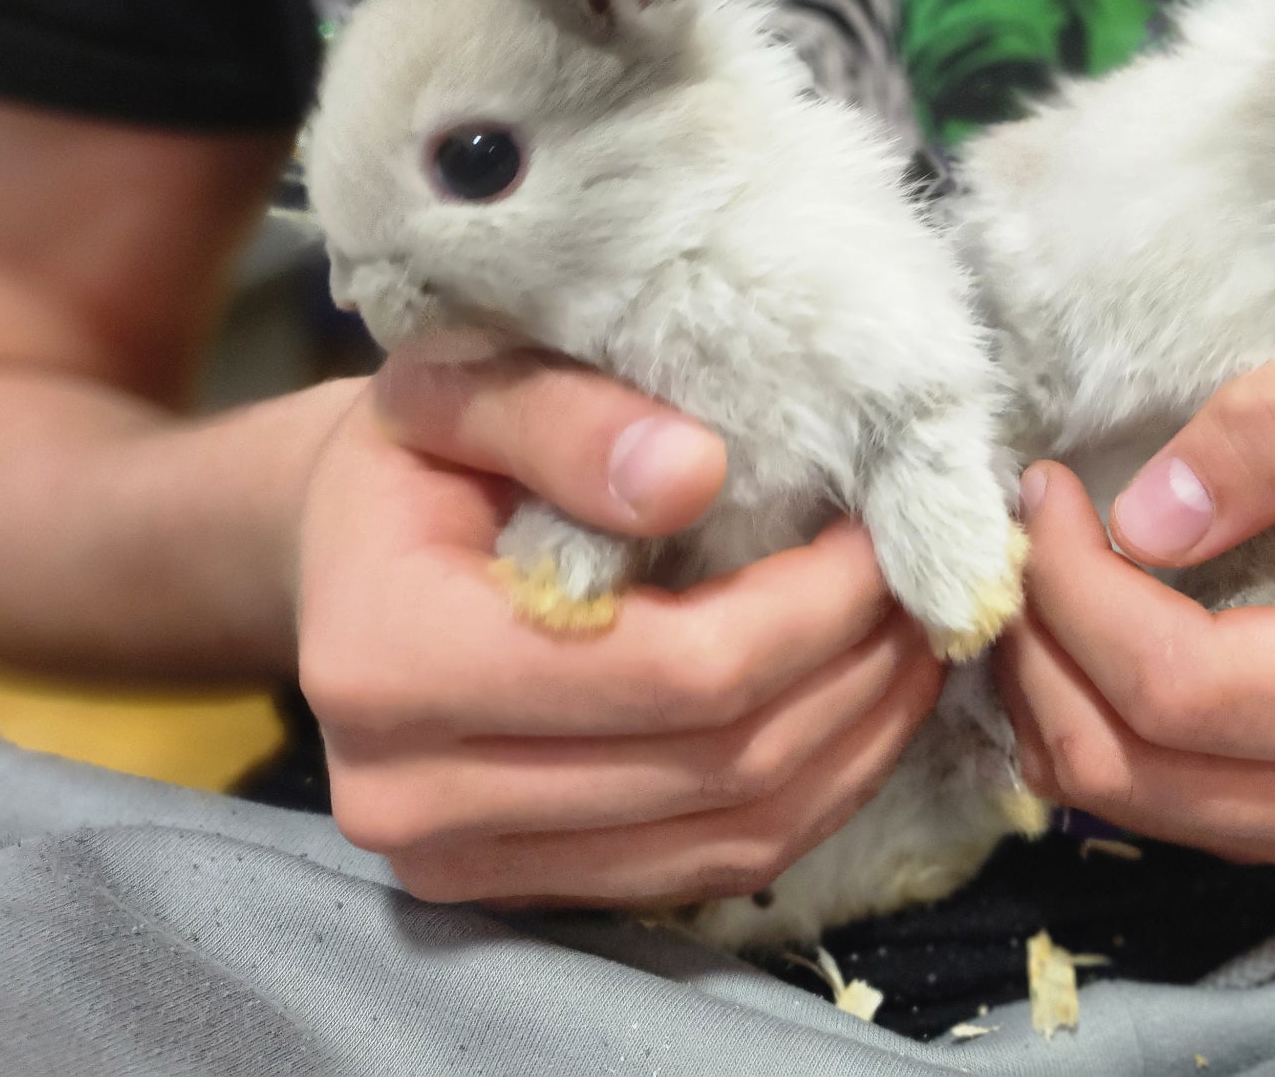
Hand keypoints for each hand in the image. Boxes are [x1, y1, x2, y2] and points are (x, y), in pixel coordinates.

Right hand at [297, 350, 943, 907]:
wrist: (350, 550)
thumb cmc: (418, 452)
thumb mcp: (463, 385)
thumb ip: (568, 419)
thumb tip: (694, 473)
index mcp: (390, 658)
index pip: (672, 671)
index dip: (811, 609)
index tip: (882, 536)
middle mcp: (413, 795)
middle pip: (716, 767)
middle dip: (853, 672)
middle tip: (924, 585)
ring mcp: (464, 862)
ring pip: (733, 836)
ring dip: (856, 743)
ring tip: (913, 644)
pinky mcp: (521, 889)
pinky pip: (710, 869)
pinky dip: (812, 794)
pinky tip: (859, 710)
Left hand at [993, 342, 1274, 878]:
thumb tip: (1147, 525)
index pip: (1197, 685)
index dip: (1083, 590)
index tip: (1043, 491)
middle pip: (1138, 760)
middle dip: (1046, 639)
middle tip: (1023, 534)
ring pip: (1112, 797)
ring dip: (1043, 684)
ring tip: (1041, 575)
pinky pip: (1121, 809)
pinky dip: (1068, 720)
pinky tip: (1075, 631)